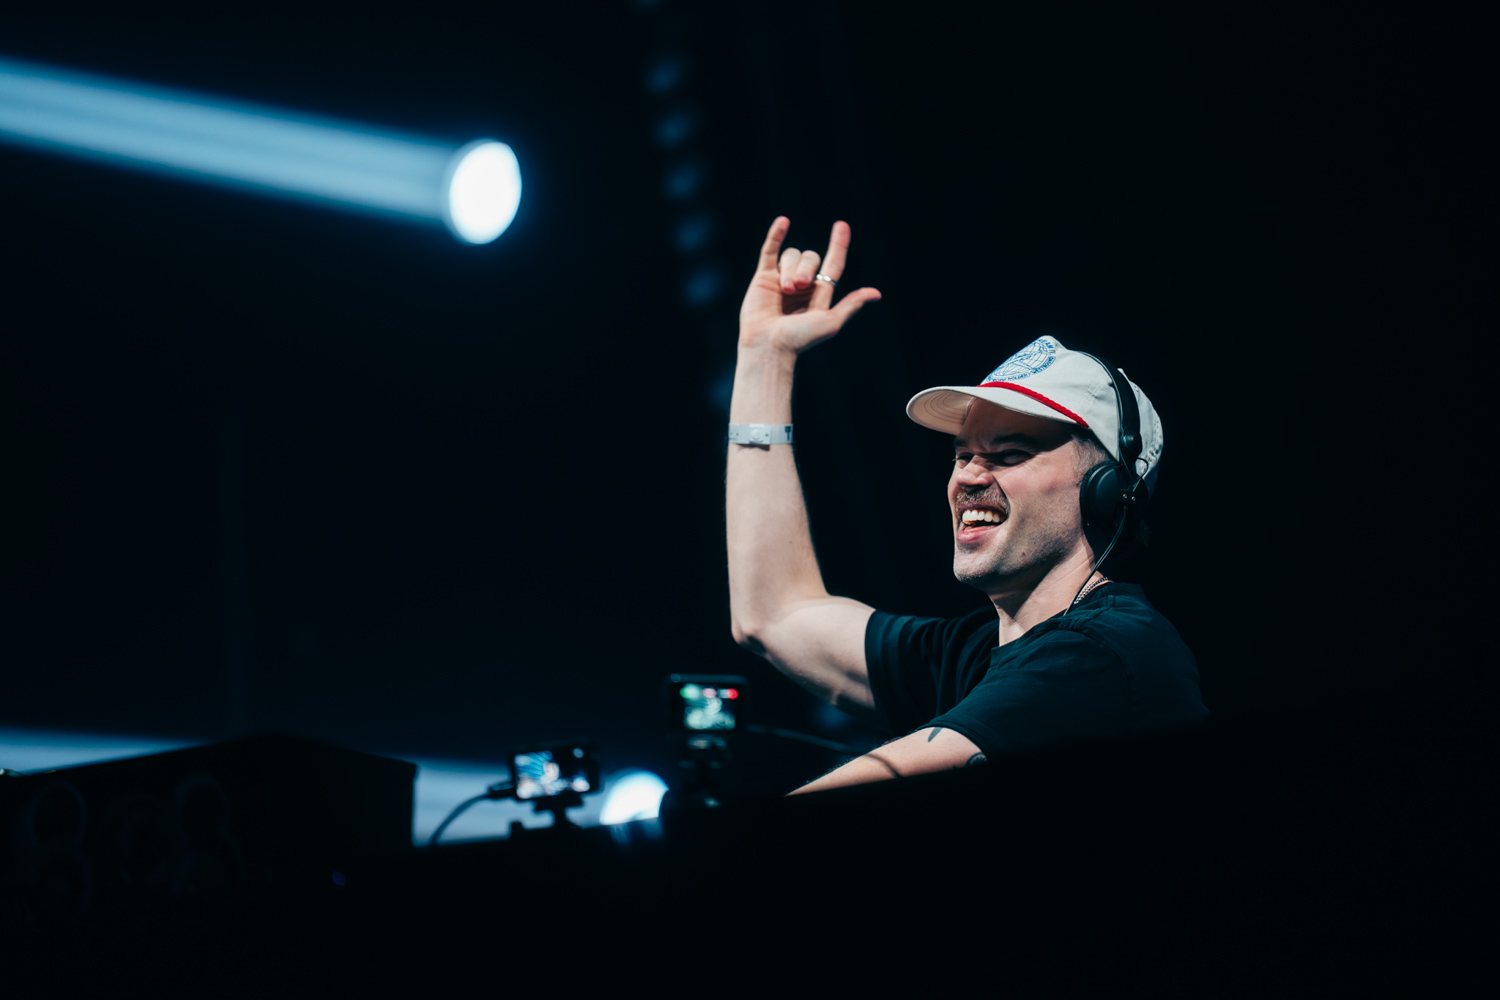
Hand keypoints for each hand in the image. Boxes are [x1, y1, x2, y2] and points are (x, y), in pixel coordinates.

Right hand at [737, 217, 880, 354]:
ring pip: (792, 255)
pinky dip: (775, 235)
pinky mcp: (762, 277)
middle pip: (810, 257)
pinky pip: (770, 251)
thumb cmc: (800, 339)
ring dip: (791, 269)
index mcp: (820, 293)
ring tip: (785, 290)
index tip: (842, 226)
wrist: (770, 345)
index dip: (838, 244)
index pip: (833, 263)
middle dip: (805, 269)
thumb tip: (876, 293)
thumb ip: (851, 304)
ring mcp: (781, 278)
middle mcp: (802, 284)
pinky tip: (783, 222)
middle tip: (797, 287)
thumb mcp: (831, 322)